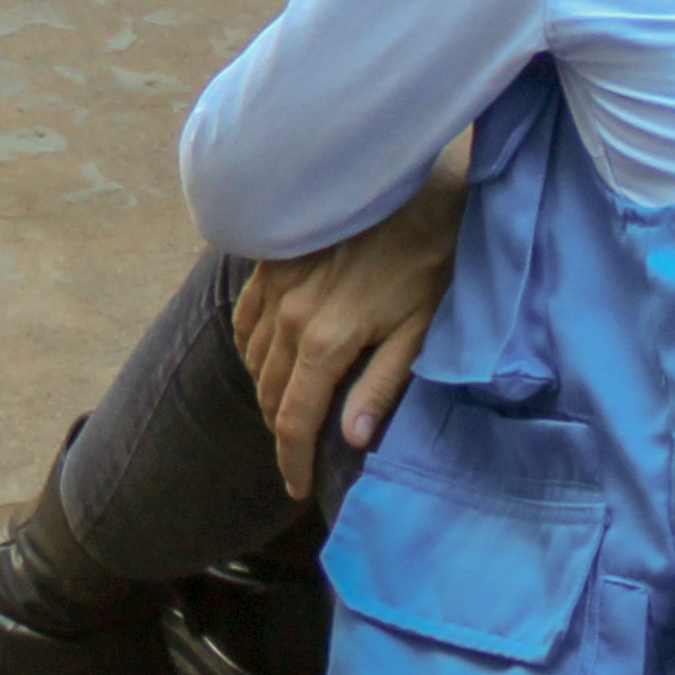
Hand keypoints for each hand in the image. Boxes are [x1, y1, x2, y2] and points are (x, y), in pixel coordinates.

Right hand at [234, 185, 460, 504]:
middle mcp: (289, 317)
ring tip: (288, 412)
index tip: (299, 489)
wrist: (412, 185)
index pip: (294, 420)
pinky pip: (244, 317)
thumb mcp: (420, 329)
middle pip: (268, 393)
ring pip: (253, 359)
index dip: (292, 461)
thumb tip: (350, 439)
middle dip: (281, 431)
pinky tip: (265, 358)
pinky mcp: (271, 262)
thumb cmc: (430, 260)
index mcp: (327, 341)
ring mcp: (275, 286)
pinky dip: (250, 347)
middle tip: (300, 454)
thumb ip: (381, 386)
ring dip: (266, 392)